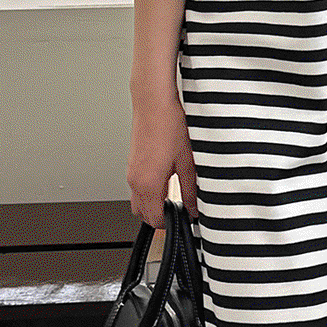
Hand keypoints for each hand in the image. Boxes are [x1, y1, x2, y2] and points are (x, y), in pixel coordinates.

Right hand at [127, 95, 200, 227]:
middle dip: (160, 217)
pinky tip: (165, 180)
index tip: (184, 219)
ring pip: (138, 201)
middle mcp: (135, 180)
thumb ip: (191, 189)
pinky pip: (137, 187)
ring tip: (173, 196)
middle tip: (180, 210)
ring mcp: (131, 172)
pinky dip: (149, 192)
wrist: (153, 103)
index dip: (171, 223)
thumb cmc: (168, 125)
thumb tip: (195, 207)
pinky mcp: (132, 163)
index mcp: (148, 184)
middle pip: (143, 214)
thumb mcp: (187, 162)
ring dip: (153, 204)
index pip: (155, 219)